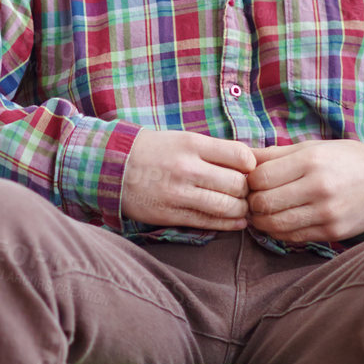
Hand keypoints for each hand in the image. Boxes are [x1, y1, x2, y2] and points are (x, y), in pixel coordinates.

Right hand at [120, 128, 257, 230]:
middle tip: (246, 193)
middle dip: (247, 191)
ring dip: (240, 210)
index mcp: (192, 144)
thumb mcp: (182, 139)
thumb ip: (213, 150)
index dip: (251, 166)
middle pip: (237, 184)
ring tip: (241, 209)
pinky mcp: (170, 214)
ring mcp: (178, 193)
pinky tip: (236, 223)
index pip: (240, 156)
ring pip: (226, 207)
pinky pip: (208, 223)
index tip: (248, 170)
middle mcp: (187, 168)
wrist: (112, 166)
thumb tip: (249, 163)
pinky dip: (228, 225)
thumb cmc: (153, 151)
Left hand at [245, 138, 363, 243]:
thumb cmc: (343, 159)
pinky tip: (280, 222)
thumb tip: (239, 158)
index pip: (259, 178)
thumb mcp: (310, 148)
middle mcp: (319, 187)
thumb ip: (273, 154)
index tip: (251, 183)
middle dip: (251, 204)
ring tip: (263, 213)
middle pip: (263, 204)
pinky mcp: (334, 231)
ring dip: (261, 222)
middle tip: (253, 200)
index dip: (248, 183)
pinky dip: (280, 232)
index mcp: (310, 161)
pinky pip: (293, 238)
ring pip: (275, 225)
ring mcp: (328, 212)